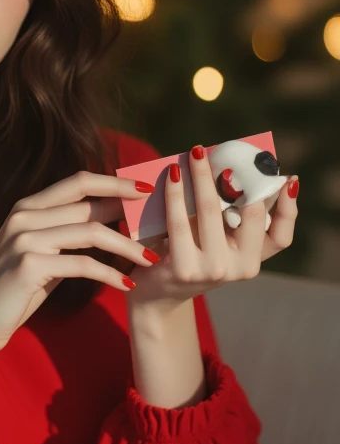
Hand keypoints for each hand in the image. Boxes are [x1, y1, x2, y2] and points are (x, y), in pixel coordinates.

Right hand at [0, 170, 161, 356]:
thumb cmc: (14, 291)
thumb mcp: (42, 254)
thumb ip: (68, 234)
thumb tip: (112, 218)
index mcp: (27, 207)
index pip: (78, 181)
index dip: (114, 182)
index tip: (145, 189)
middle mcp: (24, 215)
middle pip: (89, 203)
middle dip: (129, 211)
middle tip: (160, 221)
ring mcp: (24, 238)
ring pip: (91, 232)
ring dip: (127, 246)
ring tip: (152, 259)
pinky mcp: (28, 265)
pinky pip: (82, 264)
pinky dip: (110, 274)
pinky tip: (127, 285)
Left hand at [126, 146, 298, 306]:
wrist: (156, 292)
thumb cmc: (188, 255)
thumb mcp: (216, 241)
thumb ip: (230, 216)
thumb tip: (239, 172)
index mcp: (252, 261)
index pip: (281, 236)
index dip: (288, 208)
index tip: (287, 178)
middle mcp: (239, 268)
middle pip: (248, 213)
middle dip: (237, 176)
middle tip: (225, 151)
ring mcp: (213, 271)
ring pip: (210, 212)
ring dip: (202, 177)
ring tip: (194, 154)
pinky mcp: (183, 269)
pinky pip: (179, 222)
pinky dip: (175, 194)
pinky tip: (172, 176)